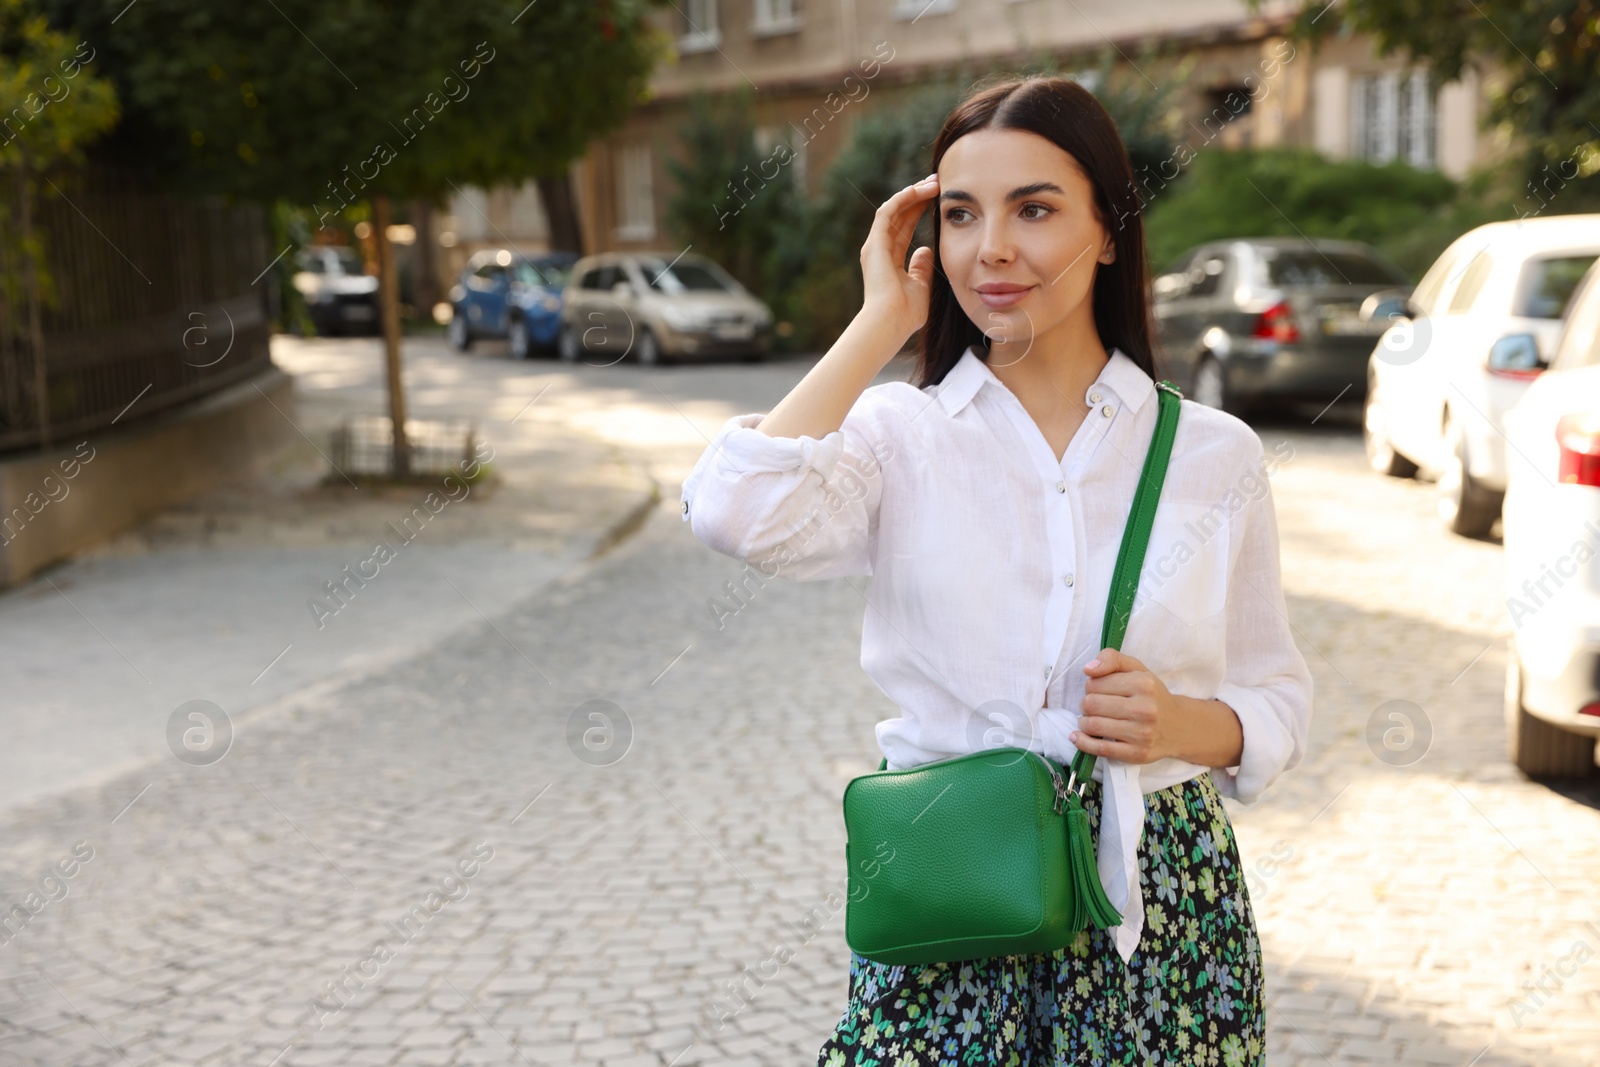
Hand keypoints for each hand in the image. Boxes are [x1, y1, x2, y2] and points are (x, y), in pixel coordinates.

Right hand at [859, 174, 939, 341]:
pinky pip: (887, 213)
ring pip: (894, 210)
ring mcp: (875, 246)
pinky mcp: (874, 244)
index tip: (938, 198)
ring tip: (933, 183)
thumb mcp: (920, 286)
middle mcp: (879, 250)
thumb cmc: (905, 313)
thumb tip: (926, 250)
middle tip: (937, 182)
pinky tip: (918, 190)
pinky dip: (901, 200)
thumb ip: (921, 267)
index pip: (905, 227)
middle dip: (918, 197)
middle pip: (900, 215)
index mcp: (889, 260)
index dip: (920, 210)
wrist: (890, 322)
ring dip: (913, 194)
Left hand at [1070, 647, 1176, 764]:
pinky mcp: (1137, 753)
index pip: (1094, 683)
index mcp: (1143, 684)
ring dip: (1084, 723)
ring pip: (1092, 726)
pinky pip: (1100, 749)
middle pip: (1090, 704)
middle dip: (1086, 705)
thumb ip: (1111, 659)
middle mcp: (1145, 709)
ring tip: (1090, 720)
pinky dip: (1083, 743)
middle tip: (1094, 707)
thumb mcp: (1137, 669)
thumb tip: (1088, 669)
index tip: (1100, 691)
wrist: (1179, 727)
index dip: (1091, 686)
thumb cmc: (1152, 695)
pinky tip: (1078, 737)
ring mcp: (1142, 733)